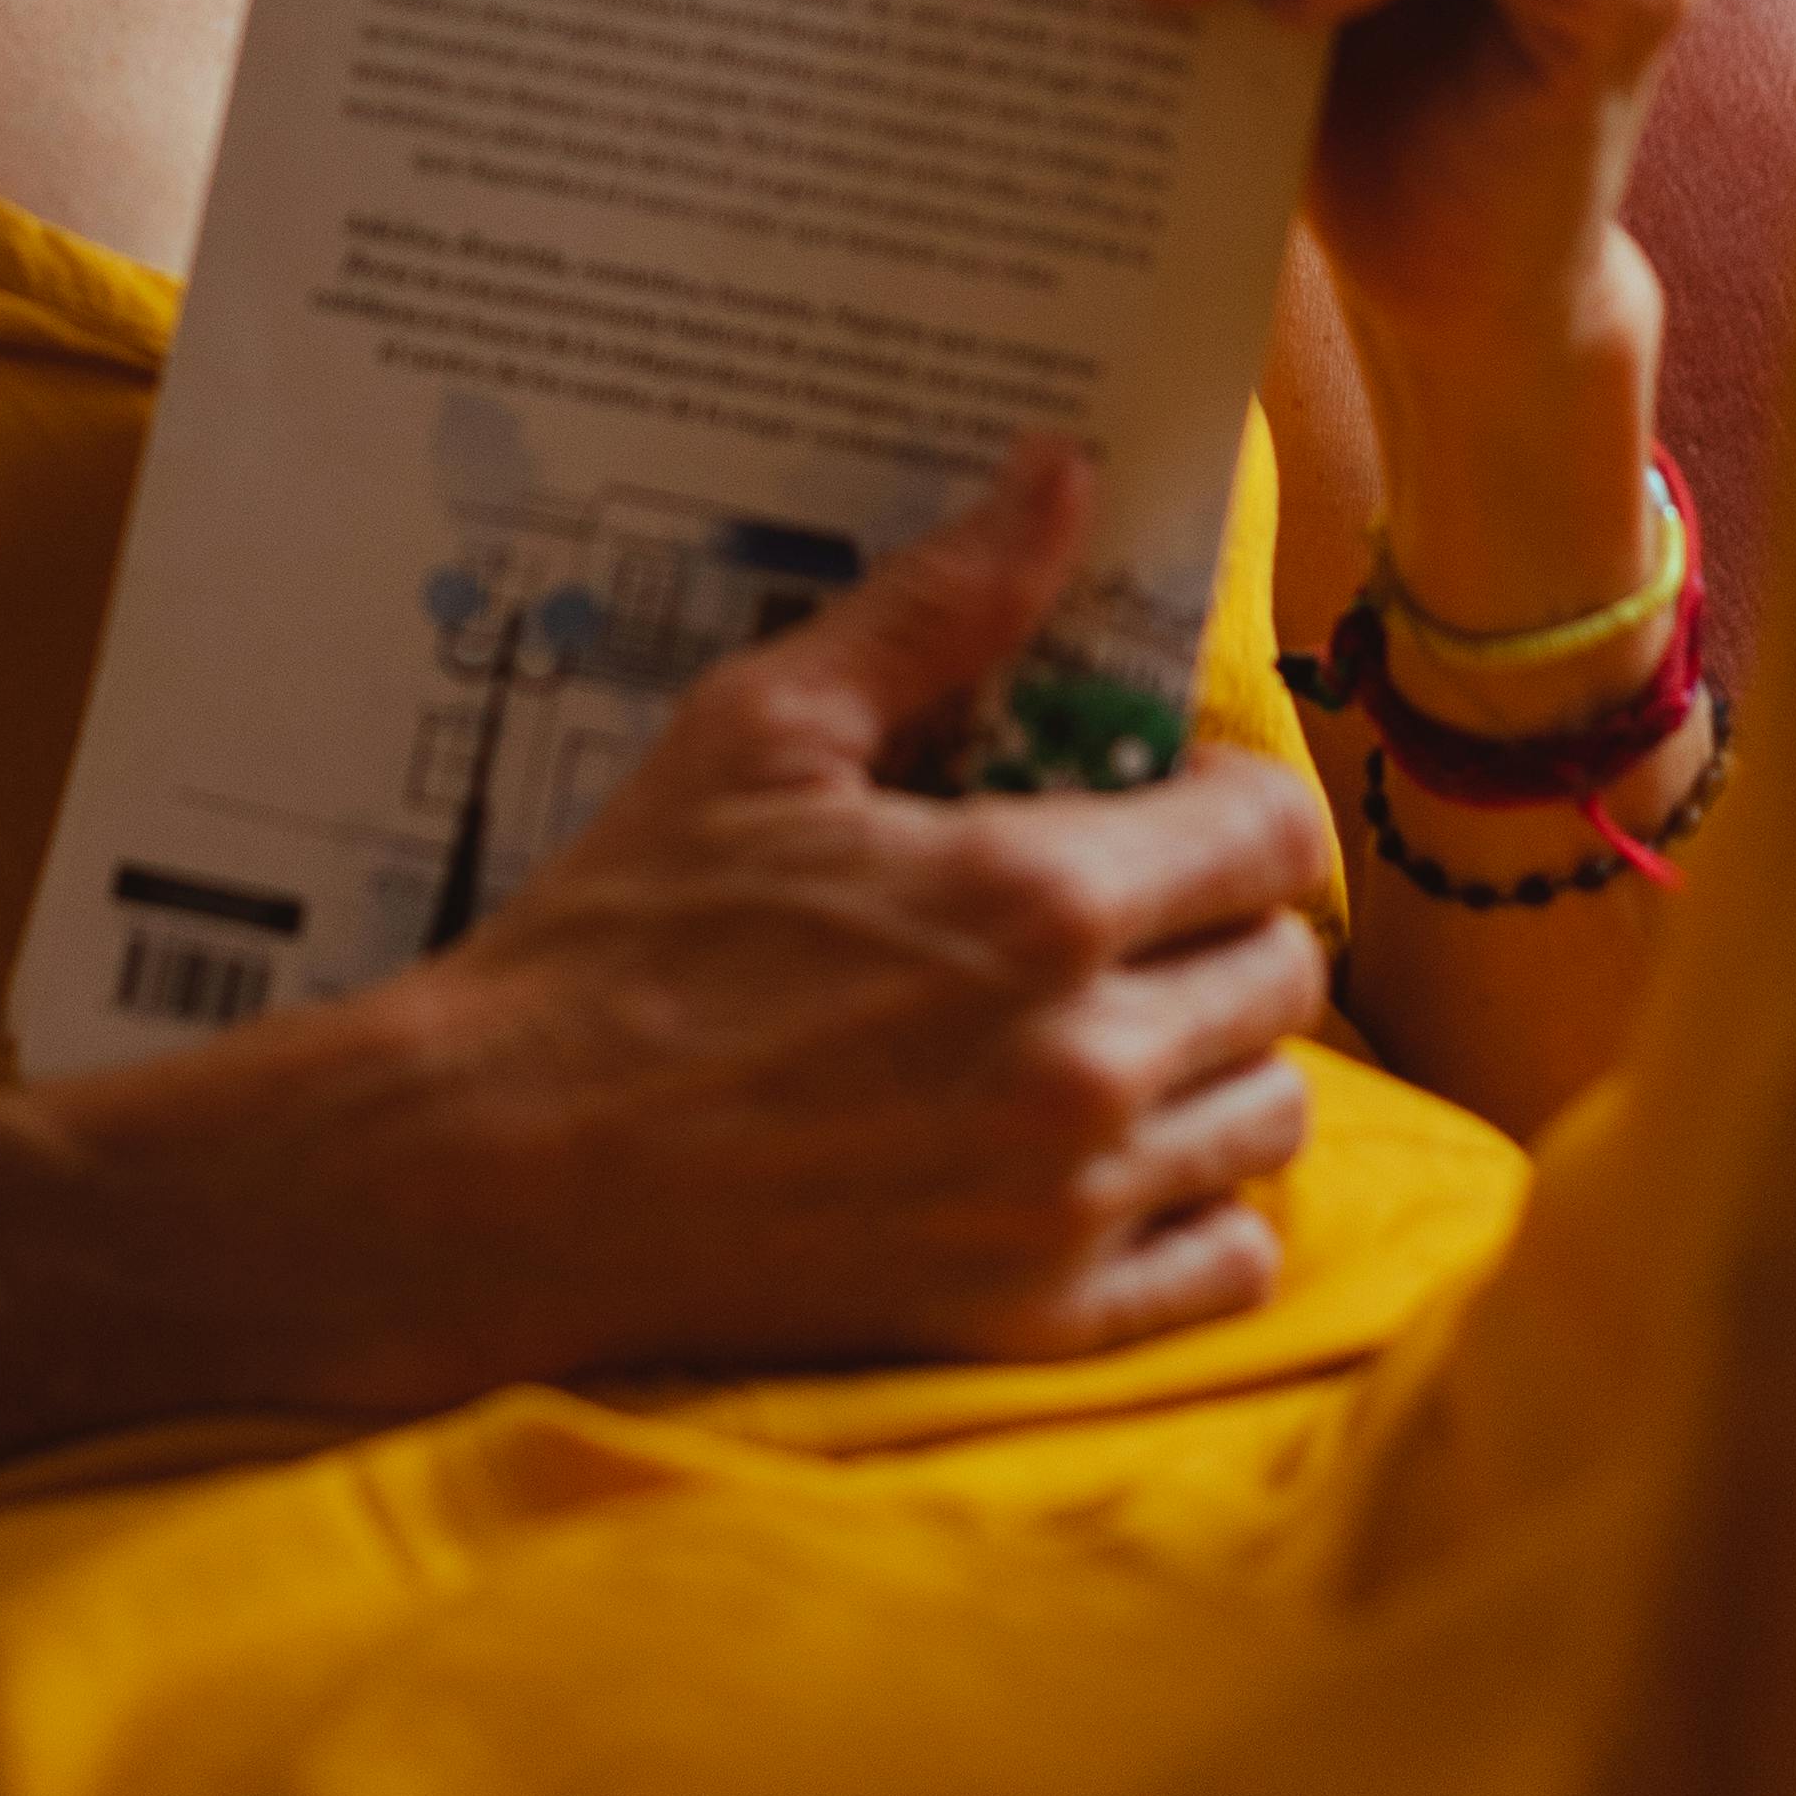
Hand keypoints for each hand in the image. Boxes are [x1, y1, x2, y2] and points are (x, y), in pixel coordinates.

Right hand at [352, 440, 1333, 1382]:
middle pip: (1287, 973)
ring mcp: (1069, 1205)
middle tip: (1118, 908)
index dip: (1231, 798)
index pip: (1275, 833)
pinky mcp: (1035, 1320)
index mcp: (1036, 897)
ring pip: (1273, 1115)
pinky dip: (1202, 1204)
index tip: (1160, 798)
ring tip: (1109, 1023)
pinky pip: (1227, 1261)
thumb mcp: (761, 730)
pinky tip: (1110, 1155)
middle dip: (1220, 920)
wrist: (509, 1167)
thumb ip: (937, 606)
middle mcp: (1085, 1059)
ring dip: (1216, 1058)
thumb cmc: (626, 935)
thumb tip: (1057, 475)